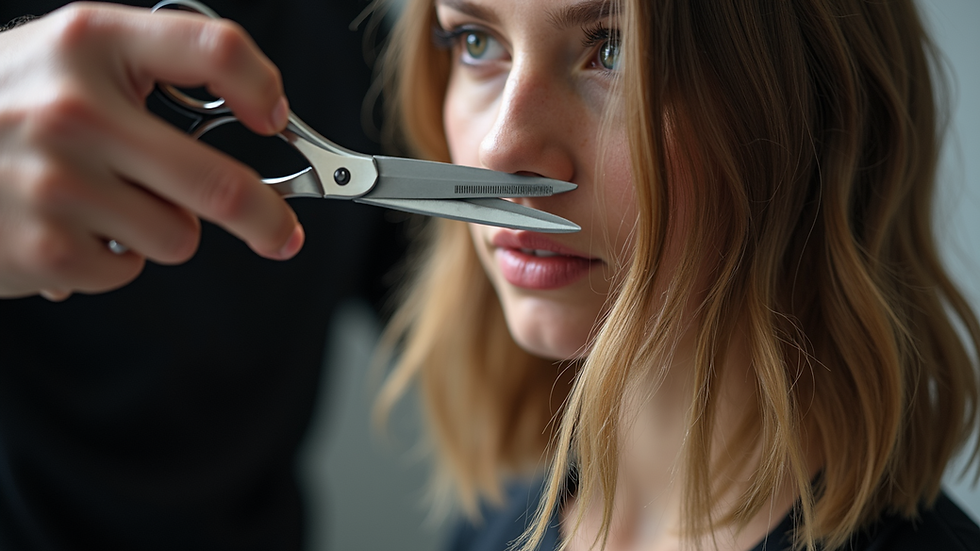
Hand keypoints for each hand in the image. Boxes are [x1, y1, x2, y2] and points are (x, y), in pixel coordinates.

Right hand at [0, 2, 303, 300]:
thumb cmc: (8, 103)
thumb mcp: (71, 58)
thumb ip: (153, 71)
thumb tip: (263, 114)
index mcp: (91, 42)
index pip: (212, 49)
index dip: (261, 87)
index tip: (274, 119)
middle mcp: (74, 109)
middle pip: (220, 183)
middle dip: (267, 218)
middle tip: (283, 234)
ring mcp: (56, 182)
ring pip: (178, 236)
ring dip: (160, 228)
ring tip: (102, 200)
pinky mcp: (44, 247)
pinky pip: (129, 268)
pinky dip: (113, 257)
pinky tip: (69, 226)